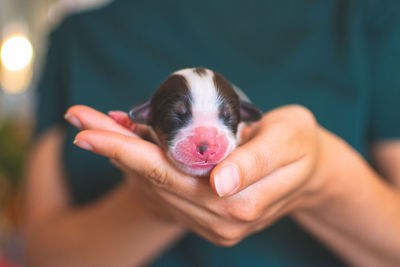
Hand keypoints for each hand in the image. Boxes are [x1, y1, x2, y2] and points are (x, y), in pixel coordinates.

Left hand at [66, 104, 329, 245]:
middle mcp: (220, 221)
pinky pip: (164, 192)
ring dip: (122, 157)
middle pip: (153, 181)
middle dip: (113, 149)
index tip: (88, 131)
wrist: (310, 170)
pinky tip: (128, 145)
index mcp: (238, 202)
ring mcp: (212, 224)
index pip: (169, 174)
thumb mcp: (288, 141)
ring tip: (97, 126)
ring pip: (153, 189)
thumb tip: (220, 182)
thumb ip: (256, 163)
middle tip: (80, 118)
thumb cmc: (300, 146)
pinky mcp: (207, 219)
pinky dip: (142, 167)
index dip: (126, 151)